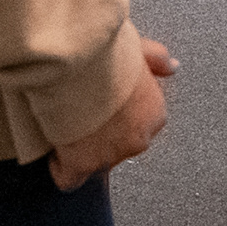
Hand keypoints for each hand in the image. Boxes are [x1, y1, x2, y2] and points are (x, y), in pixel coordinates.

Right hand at [51, 37, 174, 189]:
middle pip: (121, 146)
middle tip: (85, 113)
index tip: (105, 104)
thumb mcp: (140, 48)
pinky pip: (70, 178)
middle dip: (104, 135)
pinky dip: (60, 168)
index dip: (120, 115)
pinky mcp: (81, 165)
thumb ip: (158, 58)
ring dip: (82, 149)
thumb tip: (171, 66)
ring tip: (67, 127)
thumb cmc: (108, 57)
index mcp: (154, 112)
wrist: (80, 67)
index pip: (143, 125)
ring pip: (96, 162)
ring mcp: (110, 155)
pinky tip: (55, 153)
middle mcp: (138, 138)